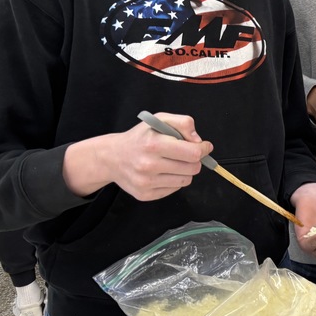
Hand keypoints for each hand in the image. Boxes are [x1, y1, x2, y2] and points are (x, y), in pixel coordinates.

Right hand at [63, 113, 212, 199]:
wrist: (111, 157)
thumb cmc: (140, 138)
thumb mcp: (160, 120)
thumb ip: (183, 123)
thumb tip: (198, 141)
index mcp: (154, 144)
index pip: (193, 153)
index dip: (203, 149)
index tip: (203, 146)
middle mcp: (148, 165)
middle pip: (193, 168)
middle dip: (194, 160)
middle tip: (185, 154)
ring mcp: (146, 182)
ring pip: (186, 180)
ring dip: (185, 171)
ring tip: (172, 162)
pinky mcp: (145, 194)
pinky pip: (174, 189)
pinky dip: (174, 181)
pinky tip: (163, 172)